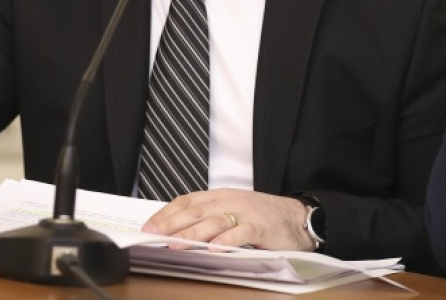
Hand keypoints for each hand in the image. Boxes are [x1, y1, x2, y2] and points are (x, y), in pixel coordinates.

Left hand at [140, 188, 314, 250]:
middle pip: (195, 211)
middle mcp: (230, 201)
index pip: (186, 202)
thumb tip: (176, 230)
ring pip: (215, 222)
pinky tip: (215, 249)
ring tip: (176, 243)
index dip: (166, 214)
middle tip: (152, 234)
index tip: (148, 226)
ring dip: (193, 233)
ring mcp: (246, 213)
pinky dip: (228, 240)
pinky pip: (243, 233)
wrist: (297, 217)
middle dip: (171, 223)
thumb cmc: (261, 216)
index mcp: (219, 196)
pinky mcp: (262, 227)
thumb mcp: (231, 211)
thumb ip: (208, 218)